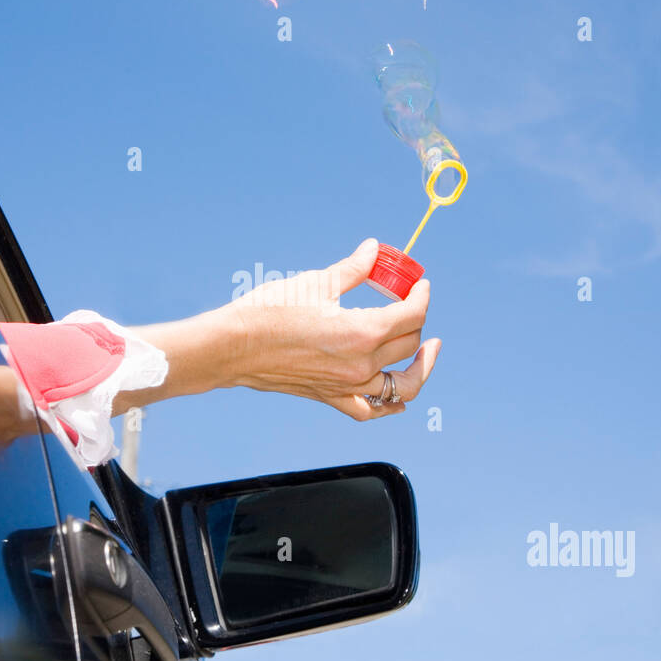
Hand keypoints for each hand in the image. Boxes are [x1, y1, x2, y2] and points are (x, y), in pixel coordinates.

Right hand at [224, 239, 441, 419]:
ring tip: (426, 349)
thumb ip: (354, 269)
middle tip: (410, 303)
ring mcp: (348, 385)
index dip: (421, 296)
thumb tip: (374, 250)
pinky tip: (399, 400)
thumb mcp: (317, 282)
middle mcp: (361, 364)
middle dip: (417, 319)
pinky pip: (371, 409)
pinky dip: (390, 406)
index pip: (412, 314)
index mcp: (362, 331)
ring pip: (402, 384)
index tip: (420, 285)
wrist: (234, 346)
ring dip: (419, 366)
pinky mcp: (331, 396)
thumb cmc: (270, 311)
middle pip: (409, 343)